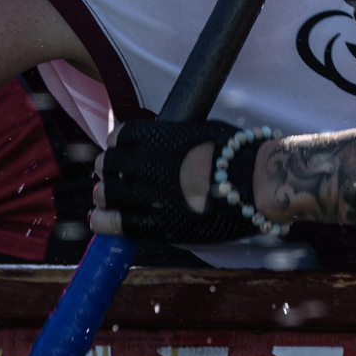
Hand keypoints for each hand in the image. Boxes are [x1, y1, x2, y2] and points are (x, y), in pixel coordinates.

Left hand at [89, 116, 262, 242]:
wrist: (257, 183)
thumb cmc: (239, 154)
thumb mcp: (202, 131)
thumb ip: (176, 137)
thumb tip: (165, 140)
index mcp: (158, 137)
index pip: (121, 136)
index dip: (118, 145)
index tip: (121, 151)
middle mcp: (146, 164)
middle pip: (108, 164)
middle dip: (108, 169)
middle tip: (111, 176)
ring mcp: (149, 195)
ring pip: (107, 193)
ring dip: (103, 194)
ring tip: (104, 198)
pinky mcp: (157, 224)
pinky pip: (118, 223)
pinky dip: (103, 221)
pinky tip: (99, 220)